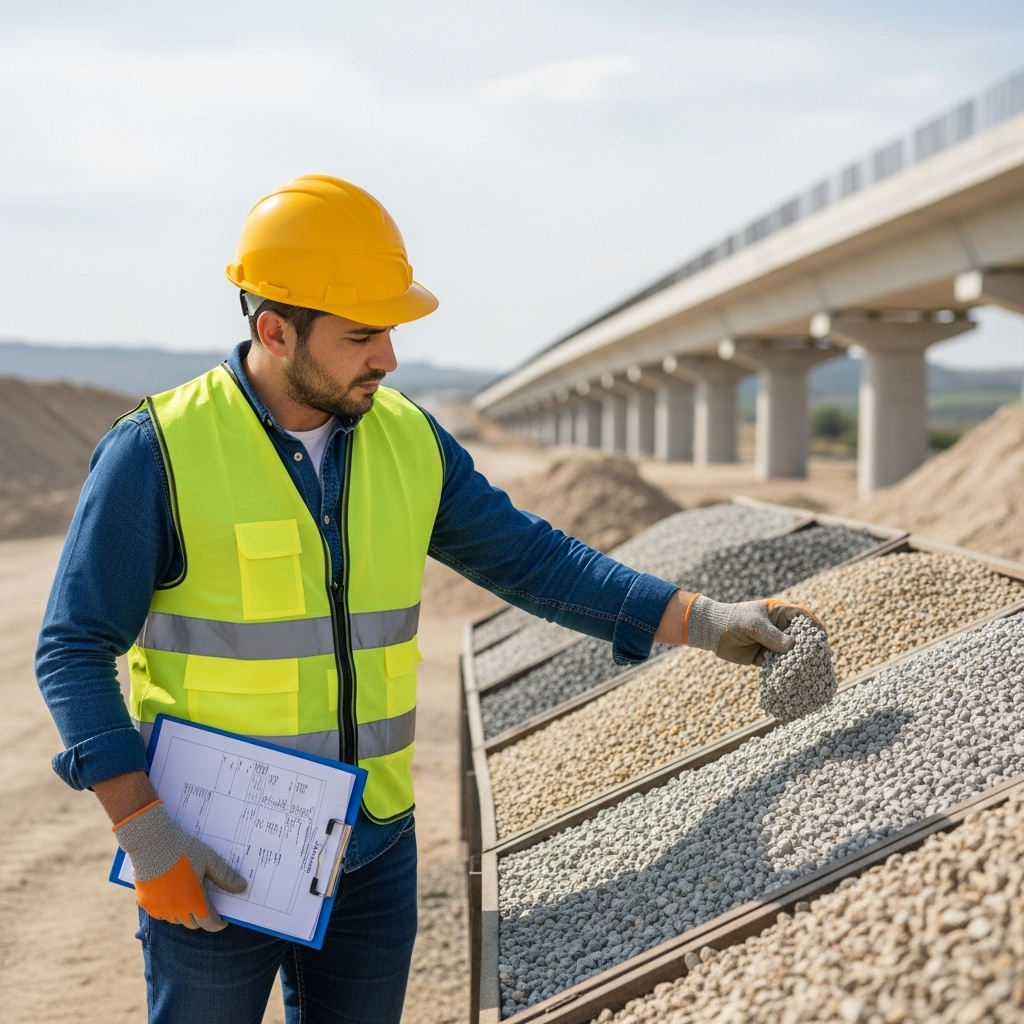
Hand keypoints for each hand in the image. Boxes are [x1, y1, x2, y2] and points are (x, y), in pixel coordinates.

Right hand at [113, 799, 246, 930]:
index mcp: (193, 900)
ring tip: (190, 899)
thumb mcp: (208, 858)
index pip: (209, 922)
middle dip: (202, 917)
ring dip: (184, 914)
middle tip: (207, 904)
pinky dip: (168, 909)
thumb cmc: (182, 848)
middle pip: (193, 923)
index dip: (217, 923)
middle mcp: (176, 909)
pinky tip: (171, 895)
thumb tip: (242, 887)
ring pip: (176, 920)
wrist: (150, 841)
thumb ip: (225, 875)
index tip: (222, 921)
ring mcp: (159, 908)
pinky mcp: (145, 903)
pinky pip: (160, 913)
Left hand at [685, 595, 824, 665]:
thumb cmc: (735, 620)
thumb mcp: (754, 624)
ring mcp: (775, 644)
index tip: (822, 639)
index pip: (804, 618)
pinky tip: (793, 682)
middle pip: (803, 639)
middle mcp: (781, 629)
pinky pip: (780, 666)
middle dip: (811, 649)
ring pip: (793, 654)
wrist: (714, 632)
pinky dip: (786, 673)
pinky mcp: (767, 658)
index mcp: (781, 614)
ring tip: (811, 675)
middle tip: (821, 661)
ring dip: (800, 664)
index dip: (815, 628)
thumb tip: (792, 647)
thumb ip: (772, 635)